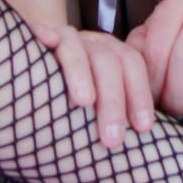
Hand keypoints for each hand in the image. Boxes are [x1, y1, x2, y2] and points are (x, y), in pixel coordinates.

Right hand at [32, 21, 154, 149]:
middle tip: (112, 140)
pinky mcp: (38, 37)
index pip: (132, 65)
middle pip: (108, 60)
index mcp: (112, 56)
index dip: (139, 94)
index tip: (143, 128)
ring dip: (80, 72)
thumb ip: (119, 120)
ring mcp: (65, 40)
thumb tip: (140, 150)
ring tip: (83, 102)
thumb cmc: (75, 105)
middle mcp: (91, 45)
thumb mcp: (100, 110)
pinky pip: (42, 32)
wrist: (39, 69)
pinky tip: (44, 40)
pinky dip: (44, 34)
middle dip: (113, 99)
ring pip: (76, 48)